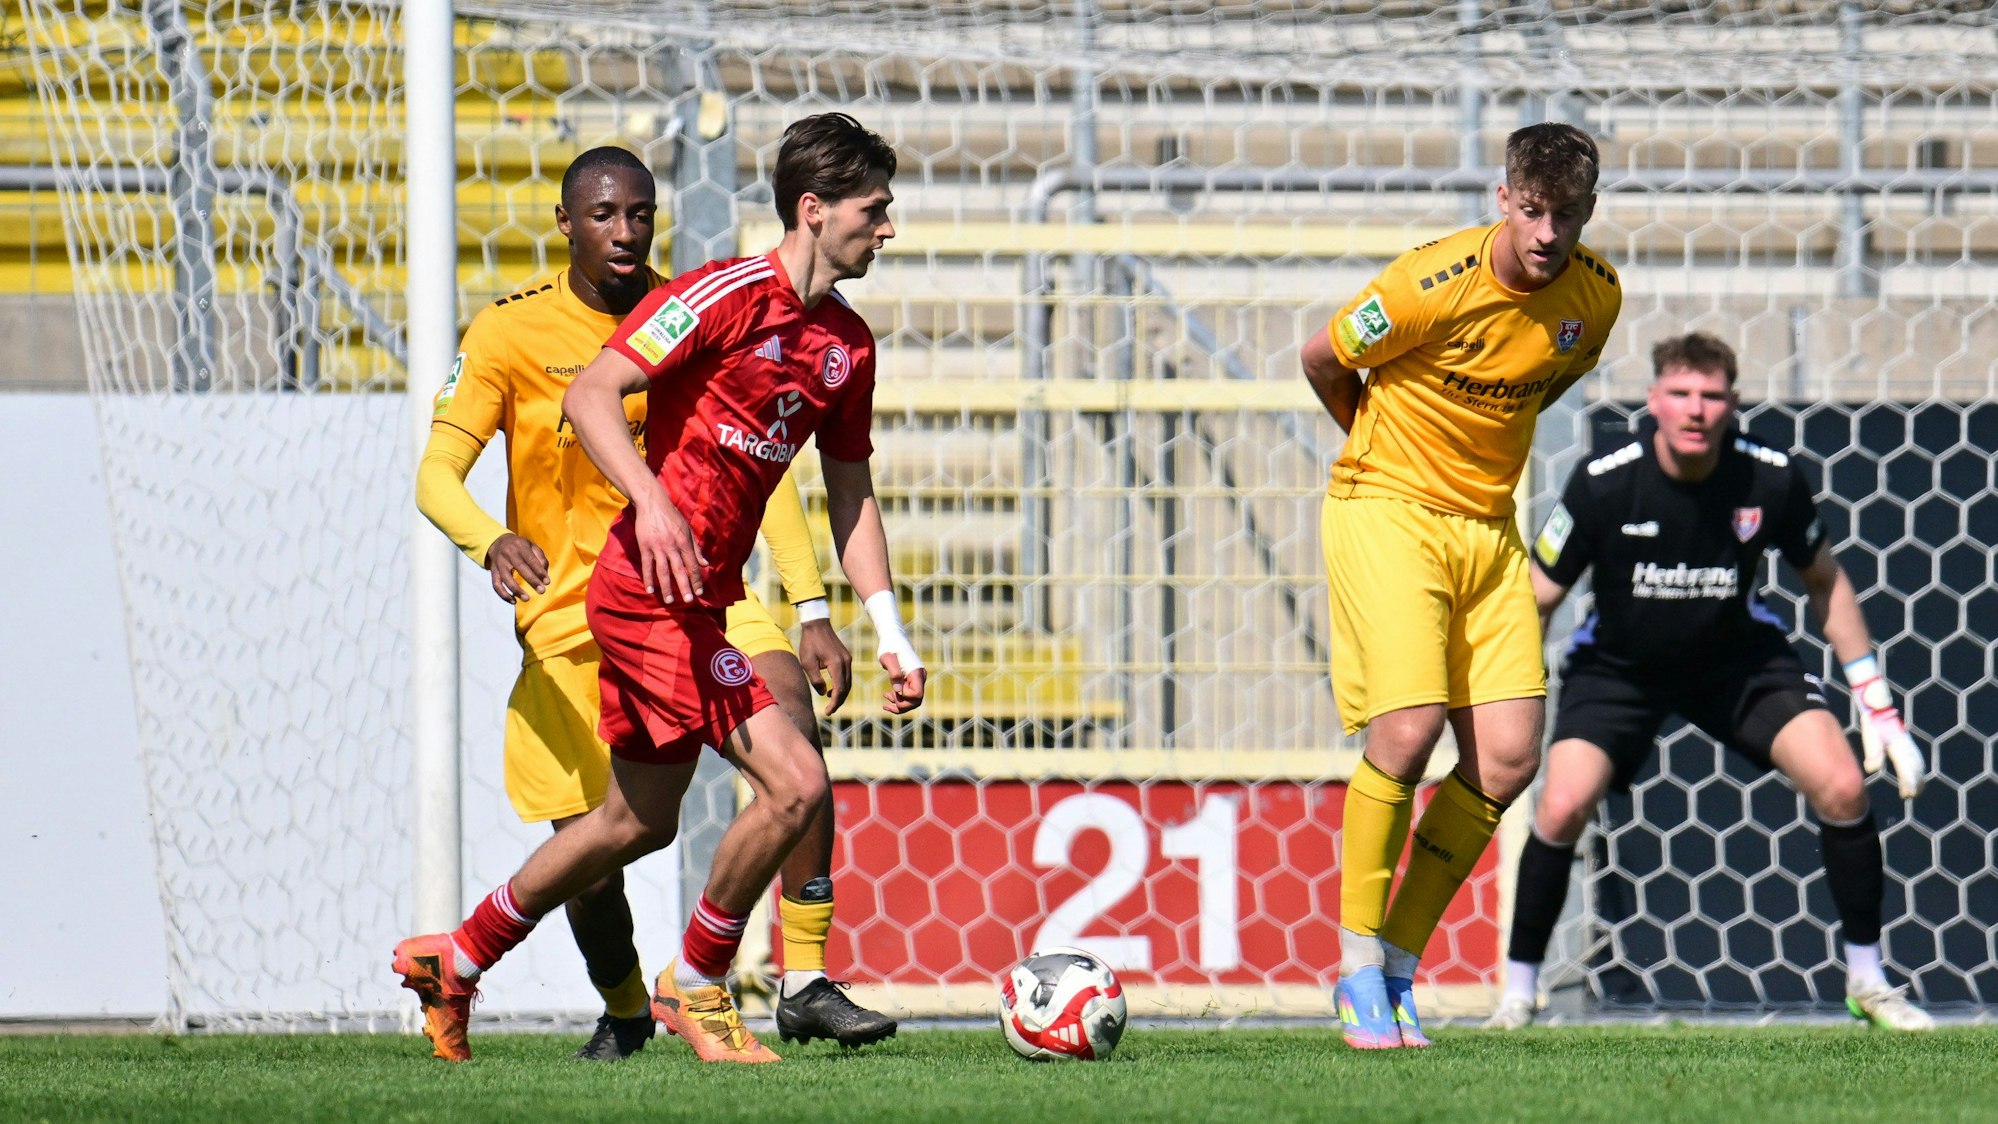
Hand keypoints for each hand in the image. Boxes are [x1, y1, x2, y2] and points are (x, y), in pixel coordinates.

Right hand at [486, 533, 548, 603]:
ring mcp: (499, 563)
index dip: (539, 571)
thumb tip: (545, 573)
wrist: (498, 542)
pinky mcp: (493, 571)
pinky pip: (496, 584)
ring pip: (506, 578)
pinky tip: (513, 601)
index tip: (547, 582)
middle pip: (520, 568)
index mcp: (520, 546)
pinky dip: (503, 594)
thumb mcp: (532, 546)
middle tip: (542, 591)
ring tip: (527, 599)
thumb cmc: (520, 547)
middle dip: (532, 581)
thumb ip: (540, 558)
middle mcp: (508, 554)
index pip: (531, 560)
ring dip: (516, 590)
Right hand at [632, 497, 706, 604]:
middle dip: (685, 586)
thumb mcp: (688, 530)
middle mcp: (672, 546)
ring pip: (663, 571)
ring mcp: (658, 547)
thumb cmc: (672, 517)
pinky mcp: (645, 546)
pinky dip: (648, 578)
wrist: (652, 503)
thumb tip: (705, 564)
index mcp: (684, 542)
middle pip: (679, 570)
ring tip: (669, 600)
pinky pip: (647, 566)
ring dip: (667, 587)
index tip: (699, 592)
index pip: (693, 564)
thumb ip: (696, 548)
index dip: (697, 579)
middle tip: (689, 600)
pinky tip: (650, 590)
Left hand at [797, 618, 852, 715]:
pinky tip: (831, 689)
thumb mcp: (807, 663)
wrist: (817, 624)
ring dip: (840, 694)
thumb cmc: (809, 643)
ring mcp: (847, 659)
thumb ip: (816, 680)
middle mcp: (846, 662)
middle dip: (838, 701)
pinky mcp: (846, 657)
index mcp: (836, 664)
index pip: (839, 689)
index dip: (834, 703)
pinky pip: (847, 675)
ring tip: (829, 701)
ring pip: (848, 682)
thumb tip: (824, 693)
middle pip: (846, 688)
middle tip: (829, 710)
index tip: (827, 711)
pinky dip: (841, 685)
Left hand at [880, 652, 925, 714]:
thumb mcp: (888, 659)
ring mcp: (916, 680)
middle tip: (887, 701)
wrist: (893, 639)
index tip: (894, 690)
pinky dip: (899, 700)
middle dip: (902, 705)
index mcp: (916, 672)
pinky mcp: (911, 680)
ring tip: (886, 702)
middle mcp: (920, 677)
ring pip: (913, 701)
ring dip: (900, 705)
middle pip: (916, 701)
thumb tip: (898, 691)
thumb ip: (894, 674)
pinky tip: (886, 696)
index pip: (917, 694)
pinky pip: (908, 696)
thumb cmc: (889, 647)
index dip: (905, 697)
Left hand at [1852, 674, 1926, 798]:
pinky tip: (1916, 775)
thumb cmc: (1873, 723)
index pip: (1907, 769)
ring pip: (1918, 764)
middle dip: (1915, 783)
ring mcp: (1909, 743)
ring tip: (1915, 790)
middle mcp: (1908, 746)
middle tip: (1910, 795)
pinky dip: (1918, 769)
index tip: (1906, 794)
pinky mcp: (1907, 742)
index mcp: (1900, 746)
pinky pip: (1917, 759)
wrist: (1878, 706)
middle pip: (1916, 768)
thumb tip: (1871, 769)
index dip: (1908, 783)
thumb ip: (1873, 754)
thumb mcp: (1870, 737)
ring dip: (1918, 777)